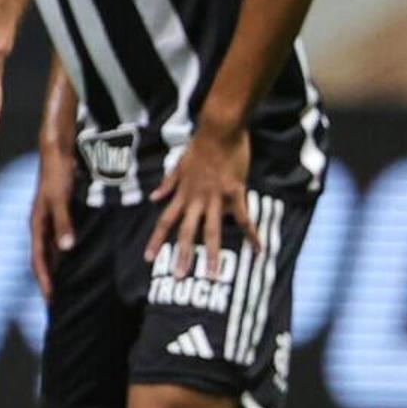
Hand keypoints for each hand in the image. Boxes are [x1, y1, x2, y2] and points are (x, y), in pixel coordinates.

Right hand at [30, 137, 77, 299]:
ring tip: (64, 287)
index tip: (51, 299)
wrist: (56, 153)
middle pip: (41, 260)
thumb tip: (67, 248)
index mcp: (36, 225)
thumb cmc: (56, 174)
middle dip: (47, 281)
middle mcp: (39, 226)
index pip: (38, 260)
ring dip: (55, 270)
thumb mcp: (59, 200)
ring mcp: (48, 221)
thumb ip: (63, 223)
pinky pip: (58, 242)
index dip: (44, 280)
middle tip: (56, 301)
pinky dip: (63, 256)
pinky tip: (73, 261)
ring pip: (50, 252)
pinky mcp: (57, 215)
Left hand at [148, 119, 249, 272]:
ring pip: (211, 231)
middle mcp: (195, 199)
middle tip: (178, 277)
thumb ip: (167, 184)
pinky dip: (251, 235)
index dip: (155, 240)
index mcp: (182, 194)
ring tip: (211, 276)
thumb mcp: (178, 164)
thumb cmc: (200, 144)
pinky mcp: (234, 193)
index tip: (147, 258)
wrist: (219, 130)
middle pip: (185, 232)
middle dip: (181, 255)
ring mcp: (215, 198)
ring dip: (210, 254)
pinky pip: (243, 219)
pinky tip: (258, 250)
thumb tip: (153, 197)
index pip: (164, 221)